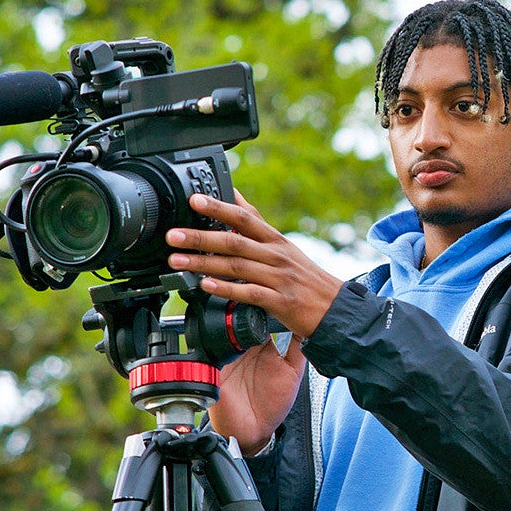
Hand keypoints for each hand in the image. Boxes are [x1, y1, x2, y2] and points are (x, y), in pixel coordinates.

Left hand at [165, 192, 341, 452]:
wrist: (337, 311)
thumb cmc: (306, 281)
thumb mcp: (284, 249)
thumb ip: (257, 230)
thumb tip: (234, 202)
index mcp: (276, 241)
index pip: (245, 217)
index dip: (219, 207)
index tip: (194, 199)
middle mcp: (276, 256)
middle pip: (233, 241)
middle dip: (200, 236)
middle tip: (173, 234)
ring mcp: (278, 278)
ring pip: (235, 267)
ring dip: (203, 262)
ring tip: (177, 261)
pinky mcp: (280, 302)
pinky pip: (248, 293)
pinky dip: (226, 288)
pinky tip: (206, 287)